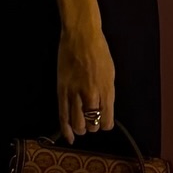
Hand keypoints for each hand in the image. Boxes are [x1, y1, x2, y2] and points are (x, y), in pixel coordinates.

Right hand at [57, 22, 114, 141]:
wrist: (81, 36)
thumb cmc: (99, 51)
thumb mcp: (110, 74)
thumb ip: (107, 93)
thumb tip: (102, 108)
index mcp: (107, 91)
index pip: (107, 120)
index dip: (105, 124)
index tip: (103, 121)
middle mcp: (92, 95)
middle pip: (92, 124)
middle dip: (92, 126)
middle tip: (90, 121)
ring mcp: (75, 94)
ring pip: (77, 123)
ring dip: (80, 128)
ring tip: (80, 126)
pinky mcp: (62, 91)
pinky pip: (63, 115)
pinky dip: (66, 129)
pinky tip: (68, 136)